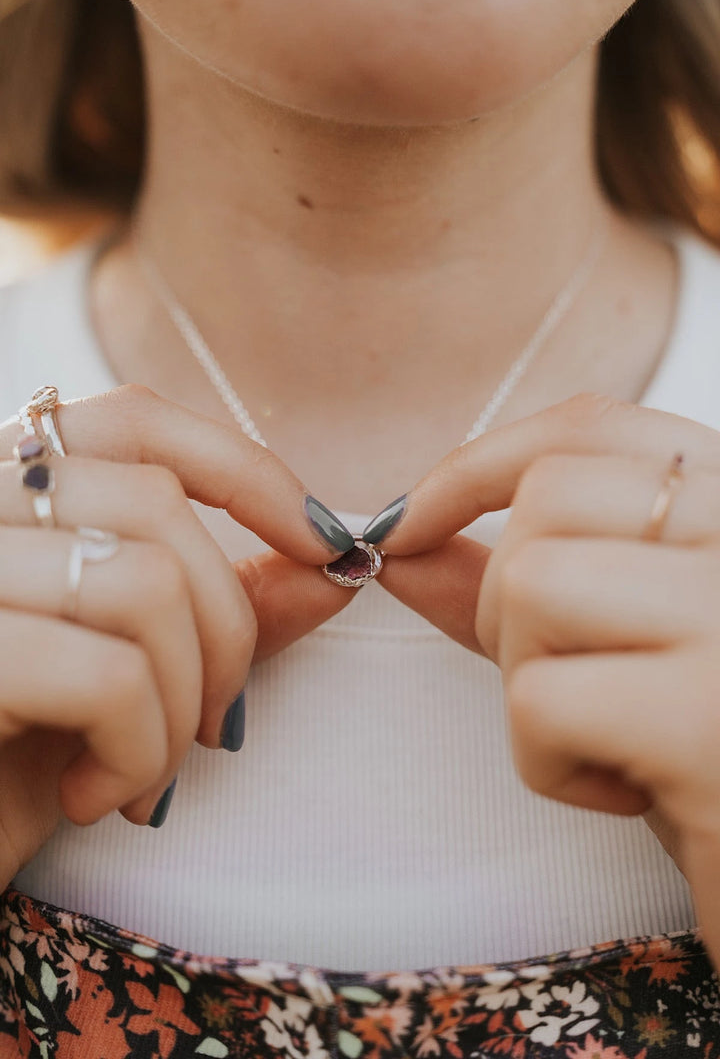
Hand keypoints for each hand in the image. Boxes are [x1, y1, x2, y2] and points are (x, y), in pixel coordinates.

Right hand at [0, 384, 353, 884]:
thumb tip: (338, 568)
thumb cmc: (11, 759)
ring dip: (180, 706)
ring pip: (147, 587)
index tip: (324, 543)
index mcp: (5, 491)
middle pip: (158, 506)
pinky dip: (136, 754)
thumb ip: (227, 605)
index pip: (134, 419)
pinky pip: (109, 678)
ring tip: (144, 779)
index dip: (245, 471)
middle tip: (215, 727)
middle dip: (225, 629)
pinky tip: (90, 798)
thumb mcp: (127, 669)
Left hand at [377, 392, 719, 968]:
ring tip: (602, 736)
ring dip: (529, 675)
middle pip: (547, 498)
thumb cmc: (700, 754)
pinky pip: (542, 699)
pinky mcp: (708, 719)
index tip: (408, 526)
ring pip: (534, 582)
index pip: (592, 426)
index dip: (477, 466)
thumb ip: (517, 581)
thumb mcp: (618, 648)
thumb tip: (399, 543)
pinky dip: (546, 761)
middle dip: (505, 597)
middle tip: (567, 681)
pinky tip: (623, 794)